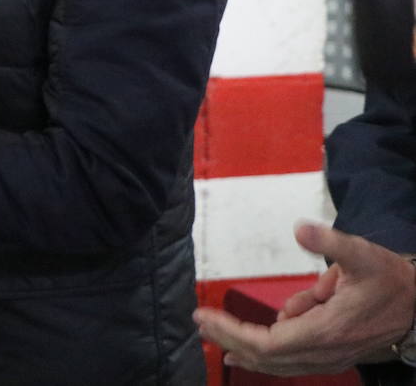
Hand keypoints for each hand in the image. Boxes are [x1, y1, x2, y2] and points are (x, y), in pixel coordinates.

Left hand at [194, 222, 415, 374]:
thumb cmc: (391, 281)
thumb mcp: (363, 254)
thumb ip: (330, 241)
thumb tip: (299, 229)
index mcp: (327, 331)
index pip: (268, 342)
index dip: (233, 332)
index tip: (205, 315)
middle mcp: (325, 352)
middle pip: (266, 357)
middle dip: (230, 340)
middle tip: (201, 323)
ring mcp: (329, 358)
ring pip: (278, 364)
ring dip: (244, 350)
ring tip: (214, 335)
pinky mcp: (332, 355)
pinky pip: (291, 363)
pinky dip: (264, 358)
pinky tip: (244, 352)